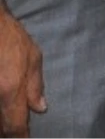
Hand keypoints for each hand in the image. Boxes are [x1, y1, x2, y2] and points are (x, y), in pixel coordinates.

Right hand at [0, 12, 44, 138]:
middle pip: (1, 125)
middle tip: (16, 133)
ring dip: (2, 123)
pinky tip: (3, 112)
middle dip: (7, 132)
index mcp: (11, 90)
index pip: (15, 126)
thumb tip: (40, 108)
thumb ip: (35, 86)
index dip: (20, 138)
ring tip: (8, 126)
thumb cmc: (10, 37)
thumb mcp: (33, 57)